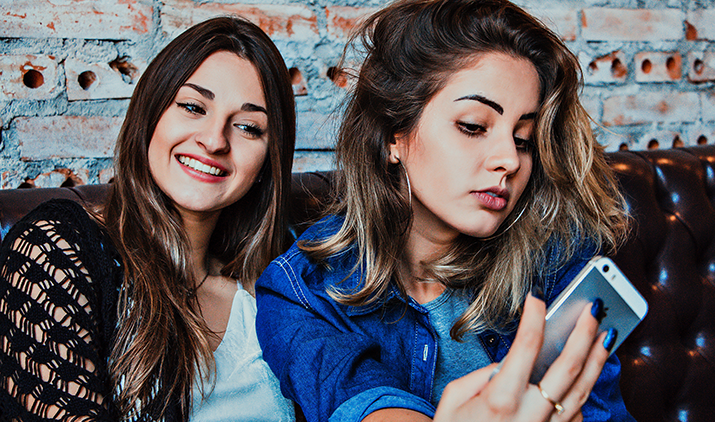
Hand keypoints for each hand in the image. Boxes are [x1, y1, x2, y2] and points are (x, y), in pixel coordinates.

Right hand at [433, 293, 610, 420]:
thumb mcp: (453, 399)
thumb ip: (480, 376)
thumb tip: (507, 364)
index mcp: (501, 399)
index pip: (526, 347)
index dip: (534, 318)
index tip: (536, 300)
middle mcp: (530, 415)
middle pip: (567, 367)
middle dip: (583, 333)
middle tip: (592, 311)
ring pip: (582, 392)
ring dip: (596, 360)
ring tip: (605, 336)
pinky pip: (576, 415)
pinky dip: (583, 394)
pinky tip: (586, 376)